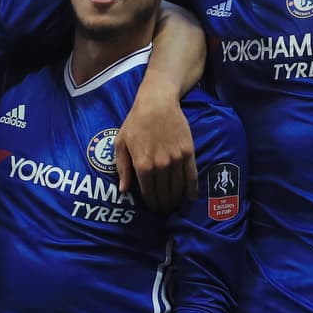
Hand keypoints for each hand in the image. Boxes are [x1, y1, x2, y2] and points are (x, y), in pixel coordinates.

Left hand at [115, 85, 196, 211]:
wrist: (157, 103)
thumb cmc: (135, 122)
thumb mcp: (121, 143)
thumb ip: (122, 168)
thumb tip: (124, 190)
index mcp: (142, 165)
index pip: (148, 193)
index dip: (151, 204)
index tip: (153, 209)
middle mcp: (160, 165)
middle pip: (164, 194)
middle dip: (164, 205)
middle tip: (164, 210)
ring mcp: (176, 160)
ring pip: (178, 188)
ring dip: (176, 200)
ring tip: (174, 205)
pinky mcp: (188, 153)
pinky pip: (192, 176)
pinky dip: (192, 190)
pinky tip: (190, 198)